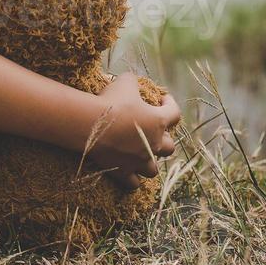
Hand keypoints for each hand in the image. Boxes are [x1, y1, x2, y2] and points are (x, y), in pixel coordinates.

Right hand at [87, 72, 180, 190]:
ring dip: (149, 162)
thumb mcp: (125, 82)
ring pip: (153, 169)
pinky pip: (134, 183)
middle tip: (153, 132)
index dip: (170, 104)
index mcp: (157, 121)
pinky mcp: (124, 172)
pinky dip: (133, 179)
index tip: (162, 99)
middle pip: (169, 147)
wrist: (90, 125)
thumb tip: (133, 80)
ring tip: (142, 155)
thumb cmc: (110, 102)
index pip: (175, 113)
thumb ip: (133, 81)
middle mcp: (153, 144)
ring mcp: (139, 161)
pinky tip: (129, 172)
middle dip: (163, 140)